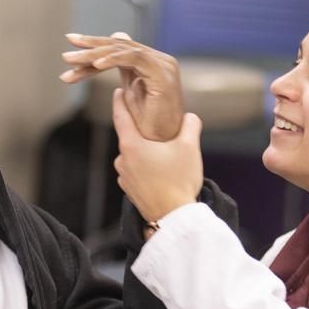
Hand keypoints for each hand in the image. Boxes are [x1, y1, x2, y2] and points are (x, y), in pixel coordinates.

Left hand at [59, 32, 183, 140]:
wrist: (163, 147)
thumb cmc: (147, 126)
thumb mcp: (130, 92)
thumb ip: (121, 70)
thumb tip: (109, 51)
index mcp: (153, 62)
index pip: (119, 48)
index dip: (94, 46)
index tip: (70, 45)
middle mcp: (160, 60)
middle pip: (120, 46)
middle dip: (90, 46)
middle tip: (66, 49)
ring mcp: (164, 66)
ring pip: (124, 50)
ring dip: (95, 54)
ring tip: (71, 61)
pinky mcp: (163, 75)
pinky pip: (134, 59)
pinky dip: (113, 59)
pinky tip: (95, 65)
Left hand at [112, 89, 203, 223]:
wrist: (174, 218)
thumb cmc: (179, 181)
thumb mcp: (190, 147)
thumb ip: (190, 125)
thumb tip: (190, 117)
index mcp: (131, 145)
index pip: (120, 116)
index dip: (119, 101)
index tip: (118, 90)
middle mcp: (122, 160)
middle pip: (130, 137)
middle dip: (142, 131)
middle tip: (157, 126)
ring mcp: (124, 177)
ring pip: (134, 156)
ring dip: (145, 152)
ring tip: (164, 154)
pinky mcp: (129, 191)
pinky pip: (136, 172)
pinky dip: (145, 168)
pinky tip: (161, 172)